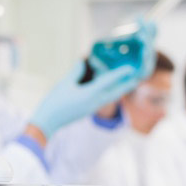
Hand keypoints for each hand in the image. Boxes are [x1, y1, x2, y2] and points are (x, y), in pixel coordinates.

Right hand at [28, 18, 155, 138]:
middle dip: (126, 85)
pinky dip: (109, 93)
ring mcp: (92, 108)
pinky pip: (103, 100)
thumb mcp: (64, 84)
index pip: (109, 81)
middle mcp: (94, 102)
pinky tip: (109, 89)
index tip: (131, 68)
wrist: (48, 123)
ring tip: (127, 83)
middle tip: (137, 78)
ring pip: (110, 97)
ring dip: (119, 90)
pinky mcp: (87, 110)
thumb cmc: (54, 103)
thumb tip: (83, 63)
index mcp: (90, 94)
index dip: (120, 73)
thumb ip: (76, 72)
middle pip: (115, 93)